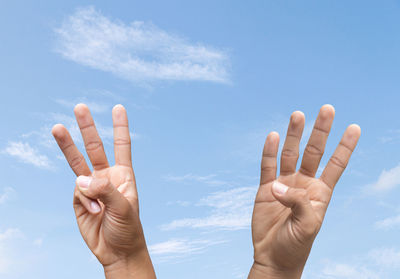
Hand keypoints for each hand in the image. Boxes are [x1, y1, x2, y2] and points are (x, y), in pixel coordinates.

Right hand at [52, 104, 155, 278]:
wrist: (117, 251)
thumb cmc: (128, 228)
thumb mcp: (123, 206)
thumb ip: (104, 190)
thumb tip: (80, 179)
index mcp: (123, 174)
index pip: (121, 146)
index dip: (120, 127)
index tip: (118, 108)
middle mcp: (106, 176)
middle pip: (95, 147)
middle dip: (87, 128)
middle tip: (80, 107)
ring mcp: (91, 187)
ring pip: (77, 163)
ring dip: (67, 145)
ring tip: (57, 127)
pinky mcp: (79, 200)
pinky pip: (77, 192)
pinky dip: (84, 201)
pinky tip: (94, 213)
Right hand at [248, 105, 360, 278]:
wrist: (273, 257)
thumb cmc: (296, 244)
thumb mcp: (308, 225)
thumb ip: (298, 202)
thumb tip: (278, 185)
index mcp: (320, 192)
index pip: (336, 164)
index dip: (345, 146)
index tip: (354, 127)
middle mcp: (303, 183)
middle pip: (314, 151)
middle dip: (321, 131)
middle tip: (327, 109)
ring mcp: (283, 184)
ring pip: (290, 154)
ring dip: (294, 134)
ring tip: (298, 115)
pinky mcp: (265, 188)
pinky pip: (267, 166)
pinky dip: (270, 151)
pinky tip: (274, 136)